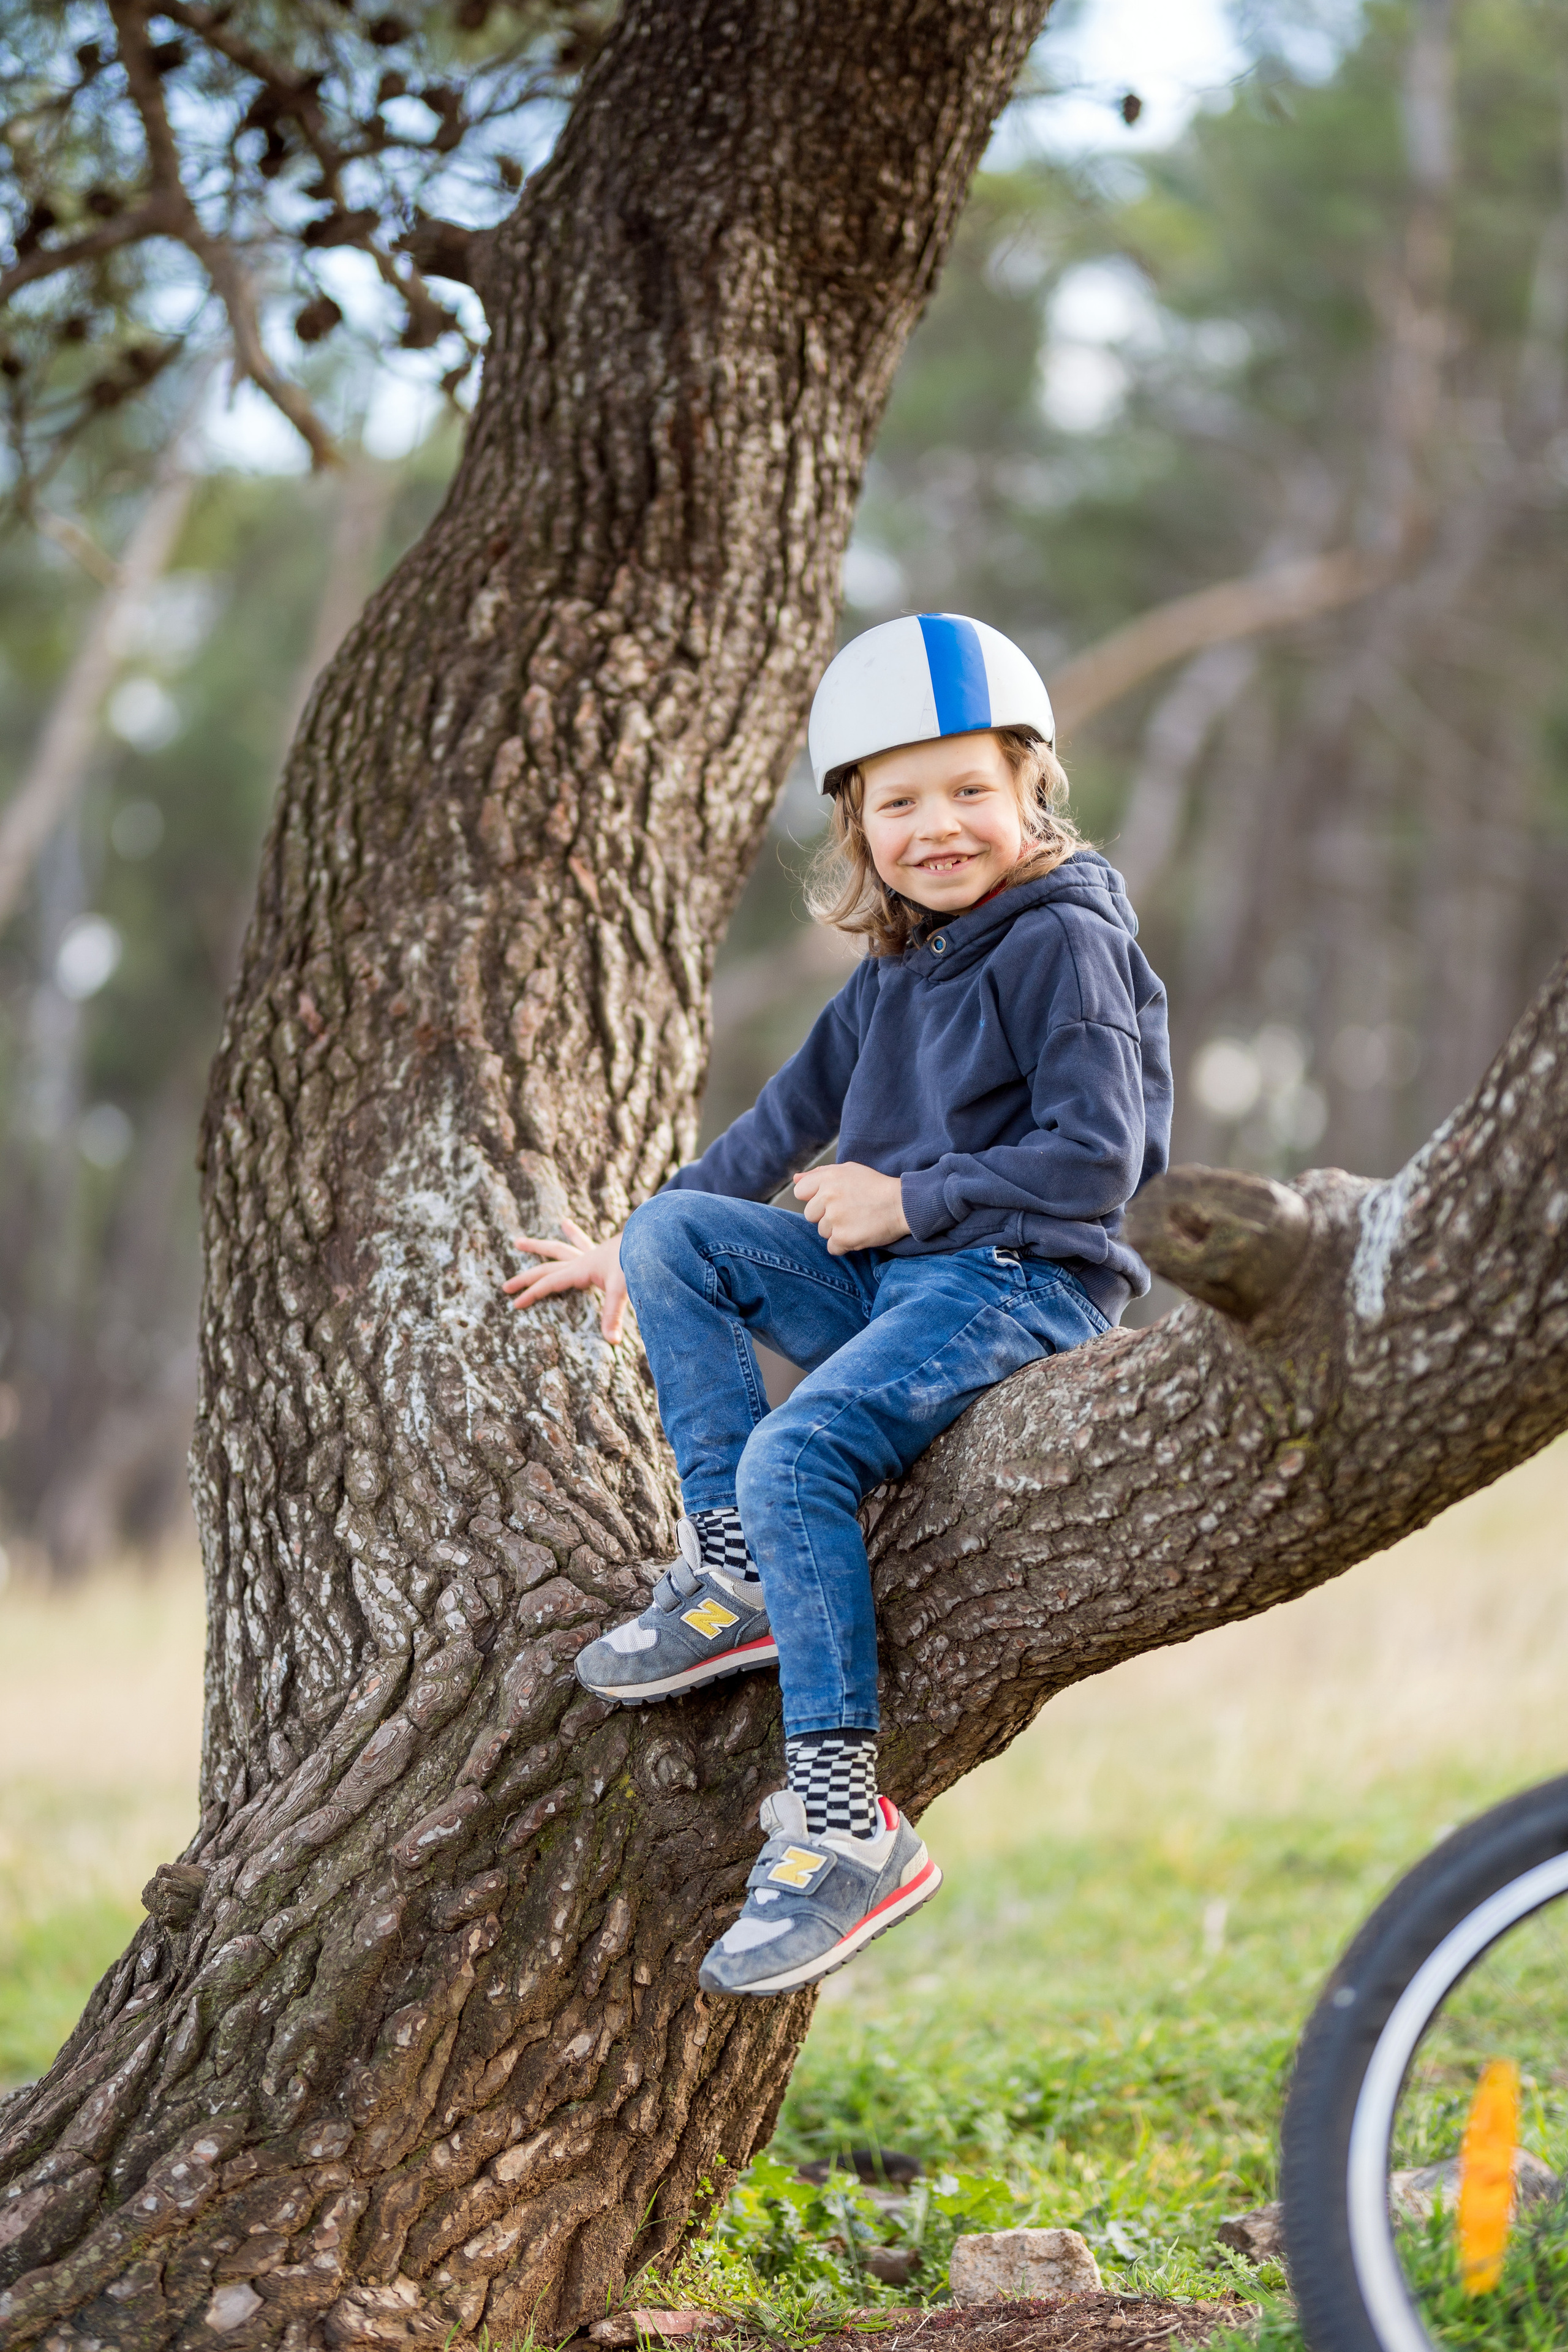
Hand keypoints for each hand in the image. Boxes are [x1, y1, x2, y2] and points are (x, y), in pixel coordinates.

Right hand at [503, 1218, 628, 1341]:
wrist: (650, 1237)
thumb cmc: (636, 1261)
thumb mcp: (622, 1289)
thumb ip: (613, 1315)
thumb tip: (612, 1341)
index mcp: (581, 1269)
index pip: (549, 1283)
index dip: (532, 1294)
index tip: (515, 1304)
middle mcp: (581, 1260)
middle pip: (546, 1268)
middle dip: (526, 1279)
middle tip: (506, 1285)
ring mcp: (590, 1253)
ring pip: (558, 1249)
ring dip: (539, 1247)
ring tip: (518, 1241)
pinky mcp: (601, 1250)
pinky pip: (581, 1242)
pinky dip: (572, 1235)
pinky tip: (565, 1225)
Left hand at [792, 1161, 910, 1254]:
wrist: (903, 1204)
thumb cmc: (876, 1187)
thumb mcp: (848, 1171)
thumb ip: (819, 1174)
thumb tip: (795, 1179)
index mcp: (828, 1177)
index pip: (800, 1191)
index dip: (814, 1198)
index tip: (830, 1200)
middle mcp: (828, 1196)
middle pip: (810, 1215)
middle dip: (826, 1215)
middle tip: (849, 1211)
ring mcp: (835, 1218)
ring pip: (822, 1232)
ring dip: (837, 1230)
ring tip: (857, 1221)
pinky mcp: (843, 1238)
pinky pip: (832, 1247)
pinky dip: (844, 1245)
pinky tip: (859, 1233)